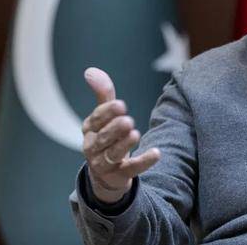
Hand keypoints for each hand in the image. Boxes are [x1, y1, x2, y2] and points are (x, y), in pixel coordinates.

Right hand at [81, 67, 160, 202]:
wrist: (106, 173)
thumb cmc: (106, 136)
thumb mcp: (104, 115)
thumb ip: (103, 93)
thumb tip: (90, 70)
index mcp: (89, 128)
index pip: (96, 119)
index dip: (107, 112)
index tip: (121, 105)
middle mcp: (92, 146)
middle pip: (102, 138)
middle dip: (114, 129)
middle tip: (128, 121)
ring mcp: (103, 163)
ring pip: (113, 154)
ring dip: (124, 145)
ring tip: (136, 134)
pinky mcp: (118, 175)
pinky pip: (131, 169)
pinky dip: (143, 162)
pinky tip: (156, 153)